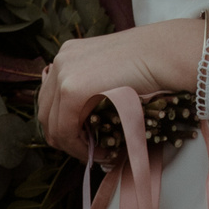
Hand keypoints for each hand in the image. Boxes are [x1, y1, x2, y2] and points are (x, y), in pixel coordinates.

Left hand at [35, 18, 208, 161]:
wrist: (162, 54)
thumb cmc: (147, 63)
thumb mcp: (110, 72)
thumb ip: (91, 87)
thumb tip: (82, 120)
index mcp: (68, 55)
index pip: (51, 100)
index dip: (64, 126)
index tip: (86, 140)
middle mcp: (60, 60)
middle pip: (46, 113)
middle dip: (65, 139)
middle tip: (89, 151)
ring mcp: (62, 73)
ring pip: (53, 126)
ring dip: (73, 146)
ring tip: (97, 153)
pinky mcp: (70, 89)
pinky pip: (64, 130)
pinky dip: (78, 147)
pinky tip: (99, 151)